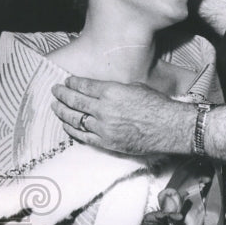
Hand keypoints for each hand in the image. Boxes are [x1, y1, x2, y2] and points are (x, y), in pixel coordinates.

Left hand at [51, 76, 195, 154]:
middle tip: (55, 91)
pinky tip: (67, 125)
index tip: (66, 82)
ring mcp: (104, 127)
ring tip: (56, 107)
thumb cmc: (157, 106)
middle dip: (62, 95)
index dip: (72, 83)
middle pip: (74, 101)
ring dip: (62, 112)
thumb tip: (102, 92)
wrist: (169, 127)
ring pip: (75, 119)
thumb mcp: (135, 87)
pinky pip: (84, 136)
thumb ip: (115, 90)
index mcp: (111, 91)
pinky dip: (73, 130)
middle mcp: (103, 109)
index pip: (83, 86)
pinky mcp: (107, 143)